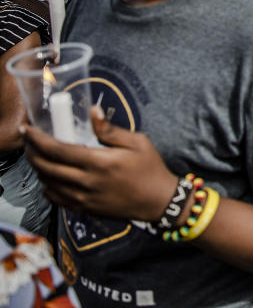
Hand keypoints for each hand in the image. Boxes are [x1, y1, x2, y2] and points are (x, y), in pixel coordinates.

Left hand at [23, 106, 178, 221]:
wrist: (158, 200)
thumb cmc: (150, 168)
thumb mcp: (137, 142)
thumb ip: (110, 129)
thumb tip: (92, 111)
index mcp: (98, 162)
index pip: (57, 150)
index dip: (37, 139)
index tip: (28, 130)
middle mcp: (86, 182)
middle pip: (45, 167)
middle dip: (32, 152)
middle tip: (29, 141)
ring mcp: (83, 198)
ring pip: (47, 183)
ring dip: (38, 168)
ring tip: (38, 156)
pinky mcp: (84, 209)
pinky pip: (55, 198)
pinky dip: (47, 186)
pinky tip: (51, 176)